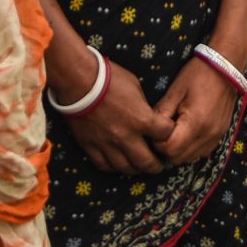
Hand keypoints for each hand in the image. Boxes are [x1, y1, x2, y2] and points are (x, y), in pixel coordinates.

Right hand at [62, 57, 174, 174]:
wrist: (77, 79)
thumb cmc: (109, 77)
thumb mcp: (135, 86)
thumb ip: (143, 106)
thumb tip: (147, 116)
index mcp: (141, 119)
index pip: (165, 135)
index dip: (168, 134)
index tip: (166, 134)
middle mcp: (126, 137)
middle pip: (147, 162)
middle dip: (156, 165)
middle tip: (158, 165)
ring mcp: (107, 144)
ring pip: (125, 168)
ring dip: (135, 169)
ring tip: (139, 167)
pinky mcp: (90, 146)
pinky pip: (104, 165)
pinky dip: (113, 167)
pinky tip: (117, 164)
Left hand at [152, 54, 241, 164]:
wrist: (225, 68)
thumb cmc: (197, 75)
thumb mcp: (175, 90)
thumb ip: (162, 112)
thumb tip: (150, 128)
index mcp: (196, 123)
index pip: (170, 150)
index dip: (158, 144)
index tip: (154, 131)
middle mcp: (208, 135)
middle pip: (180, 159)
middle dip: (166, 149)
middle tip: (161, 132)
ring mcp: (216, 137)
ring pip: (190, 158)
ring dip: (179, 150)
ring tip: (174, 131)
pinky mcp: (221, 136)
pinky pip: (201, 152)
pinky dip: (190, 148)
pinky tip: (186, 133)